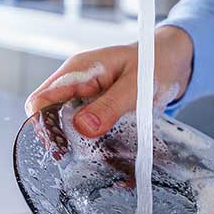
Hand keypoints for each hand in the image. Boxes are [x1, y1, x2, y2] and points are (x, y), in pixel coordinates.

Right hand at [24, 26, 193, 136]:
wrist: (174, 60)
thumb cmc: (156, 63)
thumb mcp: (137, 85)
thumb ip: (110, 105)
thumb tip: (82, 127)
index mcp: (79, 71)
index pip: (40, 101)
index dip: (44, 126)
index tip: (64, 146)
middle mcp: (76, 83)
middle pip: (49, 117)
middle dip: (62, 138)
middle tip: (85, 153)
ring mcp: (86, 96)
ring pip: (67, 125)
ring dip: (80, 141)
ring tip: (100, 152)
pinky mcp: (98, 107)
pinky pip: (86, 126)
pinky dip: (94, 139)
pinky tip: (109, 146)